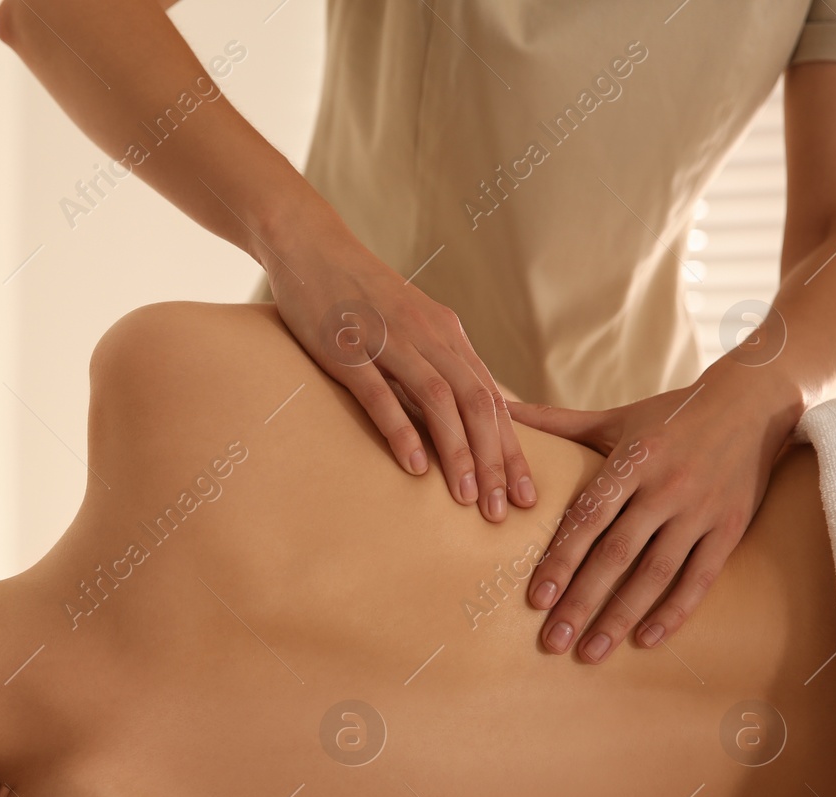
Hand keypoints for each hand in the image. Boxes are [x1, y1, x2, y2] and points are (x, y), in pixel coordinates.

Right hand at [264, 211, 536, 521]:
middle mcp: (428, 336)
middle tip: (503, 510)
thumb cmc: (359, 295)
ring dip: (457, 452)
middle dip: (493, 461)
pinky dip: (401, 429)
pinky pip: (381, 392)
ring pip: (439, 401)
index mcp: (448, 334)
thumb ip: (437, 363)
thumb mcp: (410, 324)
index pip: (492, 400)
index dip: (511, 450)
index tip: (525, 495)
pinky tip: (414, 465)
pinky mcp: (348, 348)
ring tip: (465, 497)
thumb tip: (466, 414)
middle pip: (476, 404)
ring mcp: (389, 341)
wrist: (310, 246)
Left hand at [508, 366, 802, 661]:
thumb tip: (501, 407)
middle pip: (616, 554)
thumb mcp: (615, 418)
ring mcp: (700, 510)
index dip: (561, 560)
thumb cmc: (670, 416)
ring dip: (621, 616)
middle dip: (582, 601)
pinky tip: (646, 640)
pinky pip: (700, 577)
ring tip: (591, 653)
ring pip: (656, 573)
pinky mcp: (731, 528)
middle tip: (553, 641)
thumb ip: (557, 421)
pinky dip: (674, 612)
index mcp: (632, 461)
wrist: (752, 402)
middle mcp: (665, 488)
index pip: (588, 518)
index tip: (537, 599)